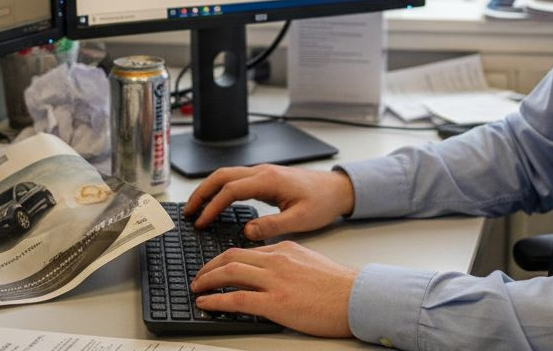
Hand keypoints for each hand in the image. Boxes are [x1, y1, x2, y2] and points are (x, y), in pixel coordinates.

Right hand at [183, 164, 355, 238]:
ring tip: (196, 208)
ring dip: (209, 189)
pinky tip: (216, 204)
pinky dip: (220, 189)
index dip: (213, 206)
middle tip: (187, 212)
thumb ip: (273, 226)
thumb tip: (247, 231)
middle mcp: (263, 172)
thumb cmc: (323, 202)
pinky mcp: (265, 178)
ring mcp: (263, 173)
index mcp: (269, 180)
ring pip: (227, 175)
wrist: (338, 189)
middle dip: (201, 192)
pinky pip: (236, 180)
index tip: (201, 222)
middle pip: (222, 176)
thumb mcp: (300, 219)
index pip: (231, 189)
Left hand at [191, 241, 356, 336]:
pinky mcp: (276, 302)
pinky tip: (206, 303)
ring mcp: (275, 281)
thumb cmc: (338, 287)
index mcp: (285, 250)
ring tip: (196, 288)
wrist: (356, 298)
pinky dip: (216, 300)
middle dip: (209, 267)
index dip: (224, 259)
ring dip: (207, 280)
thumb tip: (270, 273)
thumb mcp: (309, 263)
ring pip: (230, 273)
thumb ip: (287, 263)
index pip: (246, 250)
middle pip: (231, 257)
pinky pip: (237, 299)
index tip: (215, 267)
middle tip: (199, 276)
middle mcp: (277, 260)